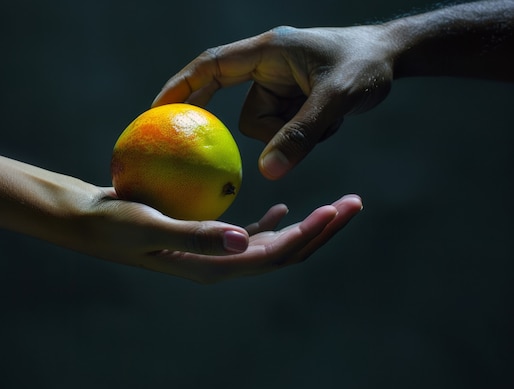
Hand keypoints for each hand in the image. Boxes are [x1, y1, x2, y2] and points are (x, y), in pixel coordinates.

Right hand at [78, 190, 362, 282]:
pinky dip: (272, 222)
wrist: (89, 223)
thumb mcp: (149, 227)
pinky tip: (283, 206)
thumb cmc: (112, 223)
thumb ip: (196, 236)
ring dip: (307, 225)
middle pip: (285, 252)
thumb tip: (245, 240)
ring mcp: (216, 252)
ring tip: (336, 205)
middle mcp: (221, 263)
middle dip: (322, 231)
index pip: (274, 256)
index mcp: (214, 267)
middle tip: (355, 203)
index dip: (309, 236)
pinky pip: (250, 233)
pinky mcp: (207, 237)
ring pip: (274, 242)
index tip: (336, 209)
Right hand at [153, 25, 393, 178]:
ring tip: (328, 118)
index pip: (211, 67)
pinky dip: (304, 134)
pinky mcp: (290, 102)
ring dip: (293, 134)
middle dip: (262, 130)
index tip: (156, 110)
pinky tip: (331, 121)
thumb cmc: (365, 64)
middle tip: (231, 149)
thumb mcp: (335, 98)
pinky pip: (282, 131)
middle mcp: (267, 68)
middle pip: (238, 111)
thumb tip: (267, 174)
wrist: (393, 56)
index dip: (180, 87)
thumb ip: (301, 134)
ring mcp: (278, 87)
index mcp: (266, 52)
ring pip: (264, 129)